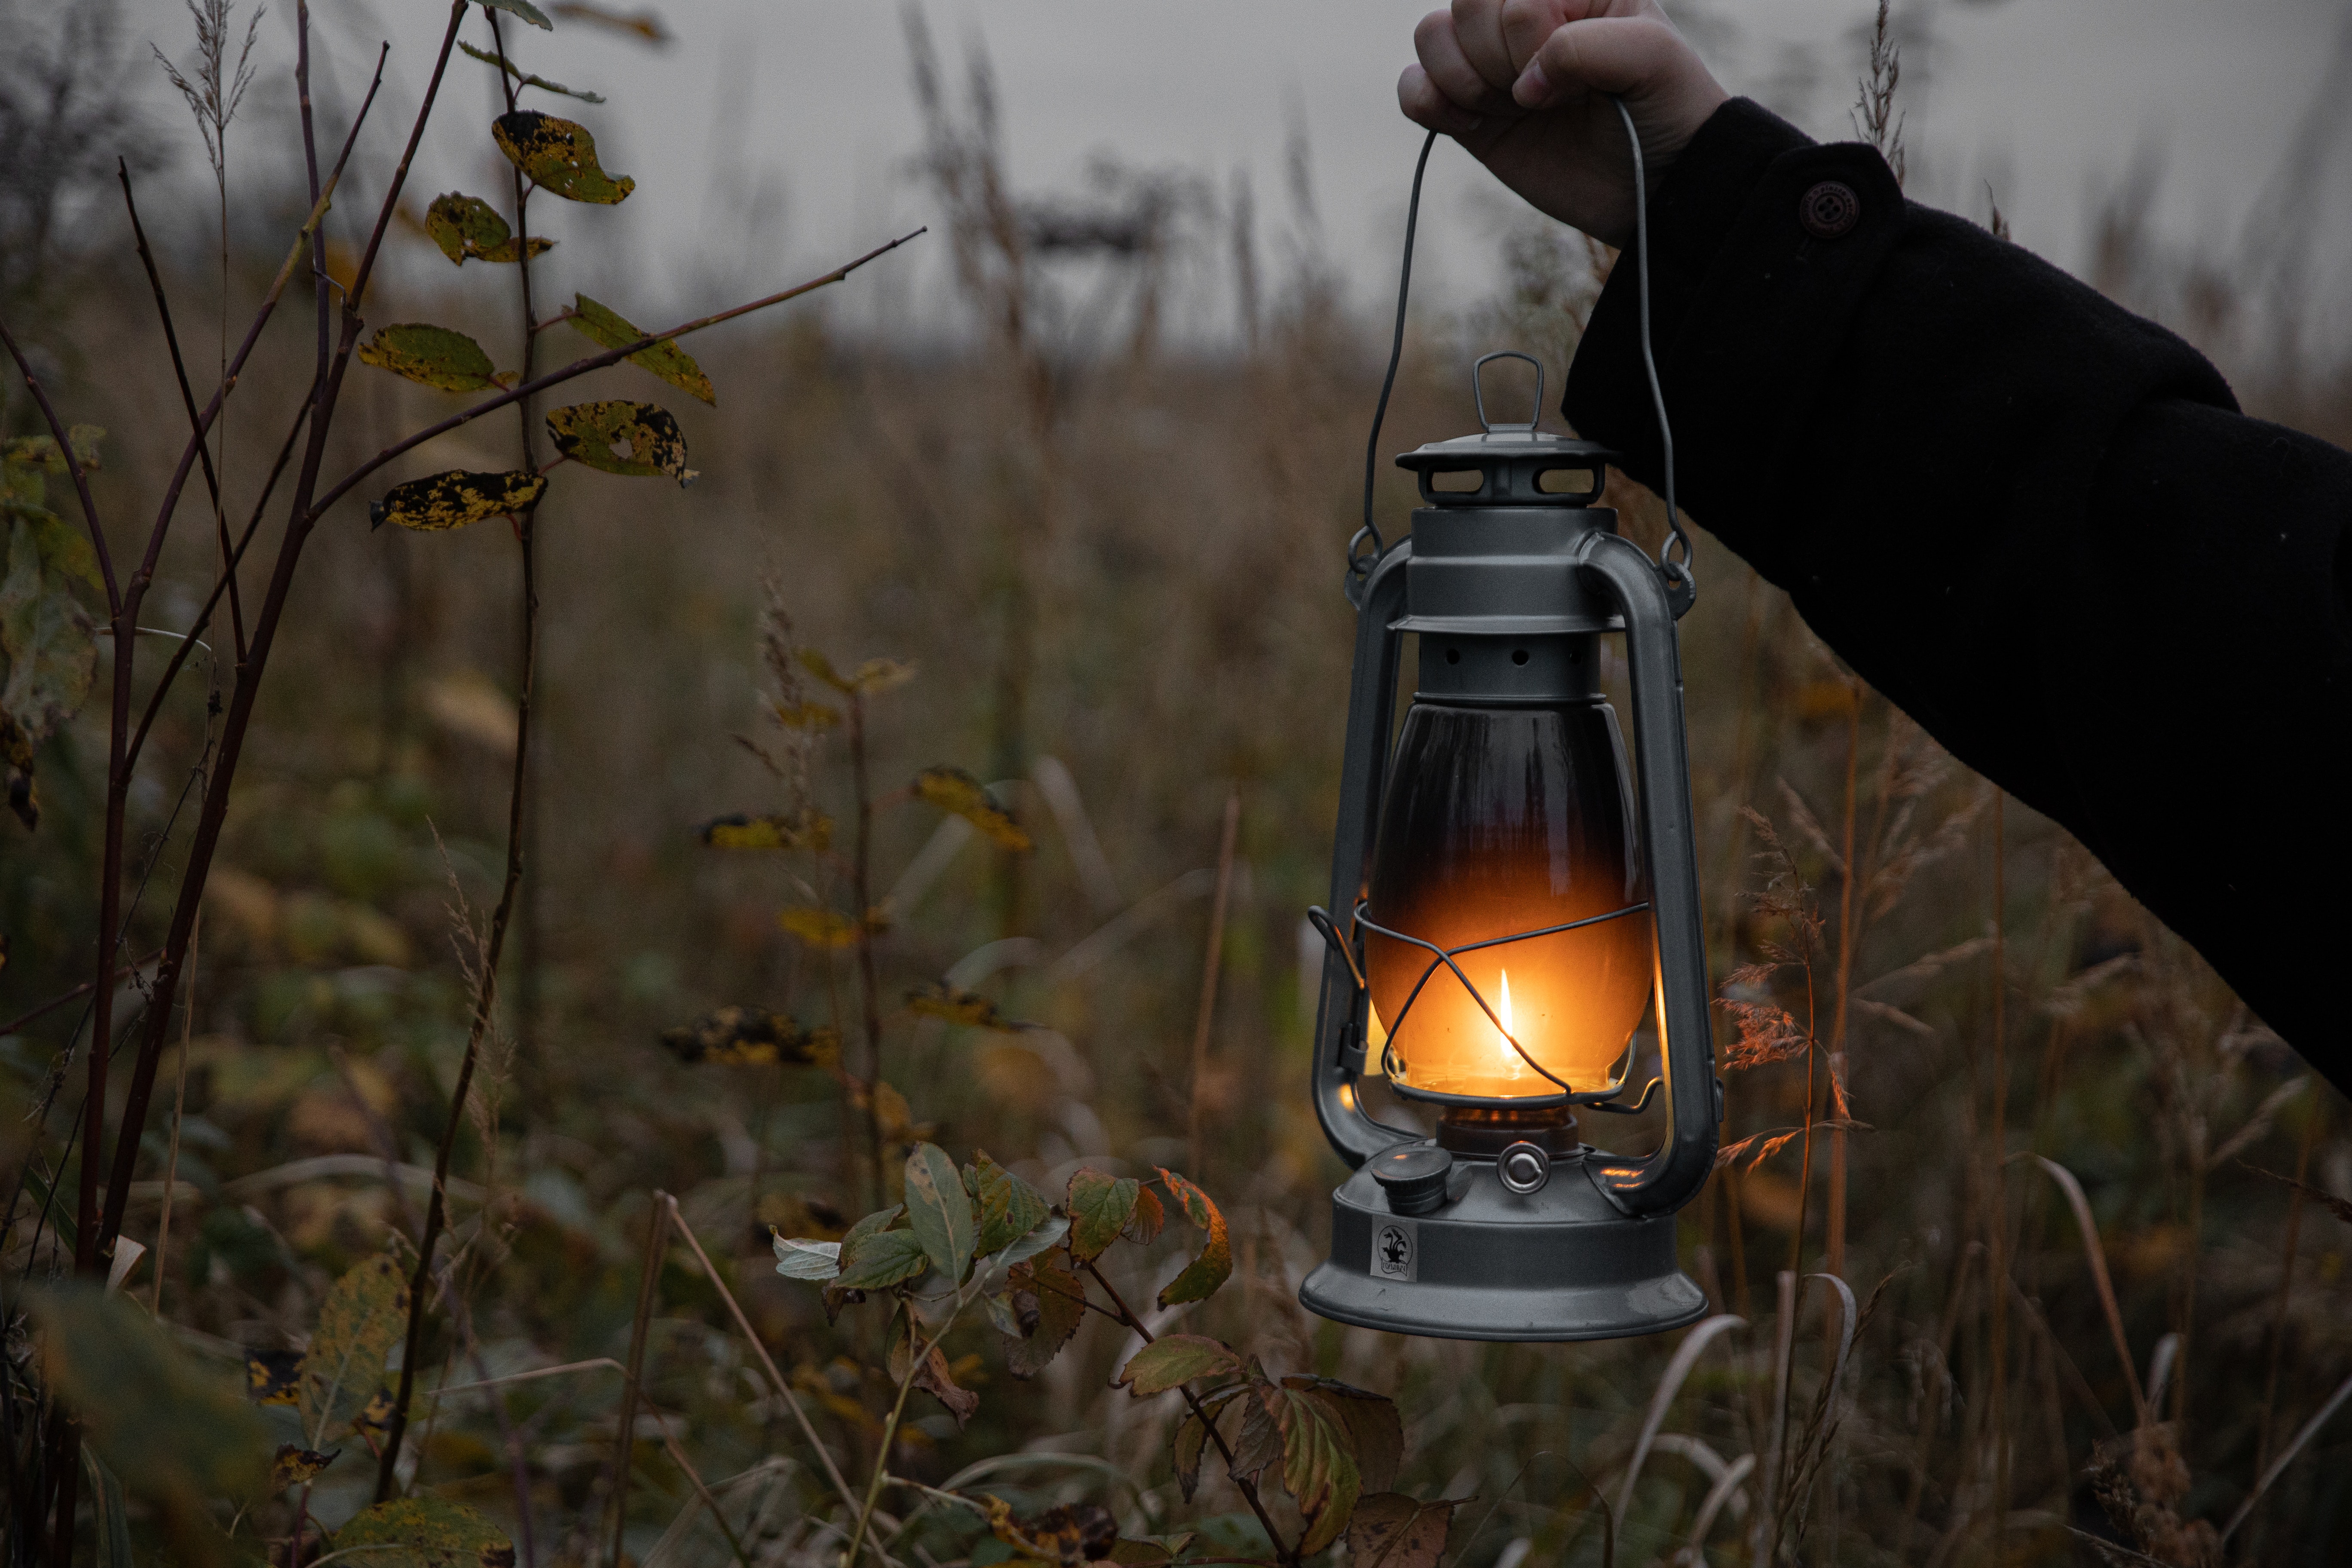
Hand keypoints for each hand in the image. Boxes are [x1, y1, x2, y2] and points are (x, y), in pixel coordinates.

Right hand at [1399, 0, 1729, 247]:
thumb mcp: (1651, 59)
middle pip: (1466, 5)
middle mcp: (1525, 16)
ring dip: (1464, 80)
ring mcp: (1492, 63)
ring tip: (1511, 110)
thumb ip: (1585, 47)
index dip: (1529, 36)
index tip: (1576, 79)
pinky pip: (1412, 87)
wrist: (1658, 184)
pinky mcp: (1469, 112)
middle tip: (1543, 96)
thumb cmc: (1665, 108)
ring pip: (1431, 36)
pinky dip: (1425, 103)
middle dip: (1498, 58)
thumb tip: (1523, 85)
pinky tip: (1470, 125)